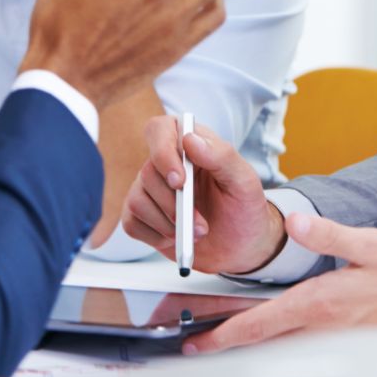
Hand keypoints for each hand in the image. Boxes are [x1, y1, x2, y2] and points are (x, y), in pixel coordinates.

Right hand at [122, 119, 286, 273]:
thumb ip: (221, 156)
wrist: (242, 247)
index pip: (159, 130)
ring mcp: (151, 189)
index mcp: (189, 143)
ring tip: (194, 233)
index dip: (162, 153)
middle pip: (147, 172)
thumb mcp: (244, 181)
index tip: (179, 182)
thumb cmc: (244, 207)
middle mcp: (166, 162)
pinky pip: (132, 222)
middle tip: (200, 224)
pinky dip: (155, 236)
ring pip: (137, 200)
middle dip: (173, 205)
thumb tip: (190, 139)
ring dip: (167, 224)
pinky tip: (175, 238)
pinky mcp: (143, 216)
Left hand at [181, 215, 376, 354]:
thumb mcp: (372, 245)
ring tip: (217, 339)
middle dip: (224, 343)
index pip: (261, 322)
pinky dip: (275, 346)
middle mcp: (324, 331)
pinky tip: (267, 338)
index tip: (196, 341)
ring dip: (247, 346)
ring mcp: (335, 345)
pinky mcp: (347, 349)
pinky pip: (301, 352)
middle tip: (191, 343)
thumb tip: (296, 222)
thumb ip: (330, 234)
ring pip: (280, 350)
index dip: (224, 333)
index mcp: (322, 304)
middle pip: (262, 343)